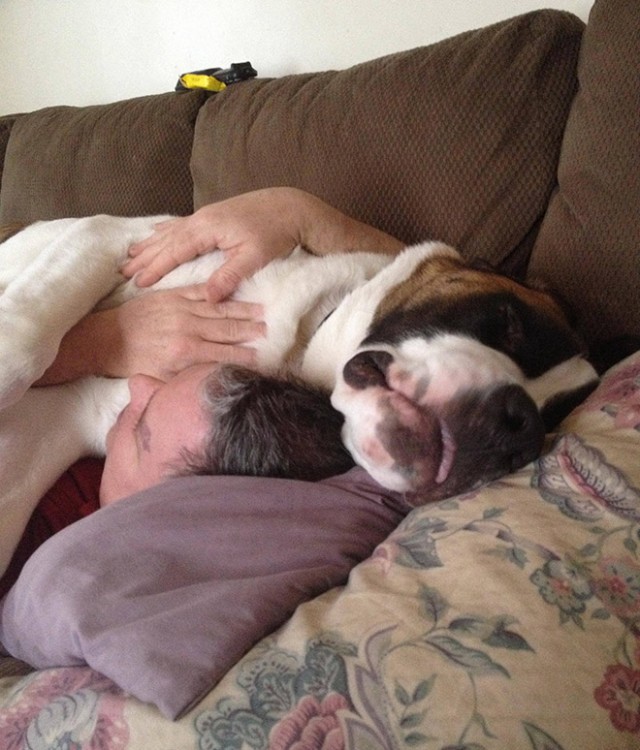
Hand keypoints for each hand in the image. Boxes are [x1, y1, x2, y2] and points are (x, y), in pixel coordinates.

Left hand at [38, 285, 264, 383]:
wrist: (106, 338)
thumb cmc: (134, 363)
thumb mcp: (162, 378)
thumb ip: (190, 377)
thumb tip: (215, 378)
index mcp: (186, 354)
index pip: (225, 355)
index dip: (246, 357)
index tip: (264, 359)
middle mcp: (187, 330)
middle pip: (228, 330)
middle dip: (252, 331)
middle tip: (272, 331)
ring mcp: (181, 310)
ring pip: (220, 310)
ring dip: (243, 311)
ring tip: (263, 312)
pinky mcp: (173, 296)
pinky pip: (201, 292)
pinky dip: (220, 292)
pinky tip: (235, 292)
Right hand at [122, 188, 302, 301]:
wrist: (291, 206)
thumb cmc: (275, 233)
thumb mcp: (254, 257)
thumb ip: (229, 276)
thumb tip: (209, 298)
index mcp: (207, 229)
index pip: (174, 251)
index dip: (156, 268)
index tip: (138, 282)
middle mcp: (202, 219)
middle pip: (166, 240)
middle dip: (145, 257)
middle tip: (124, 272)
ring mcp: (207, 215)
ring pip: (171, 231)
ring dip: (151, 244)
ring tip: (131, 255)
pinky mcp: (214, 215)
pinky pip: (181, 224)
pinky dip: (165, 231)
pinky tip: (157, 232)